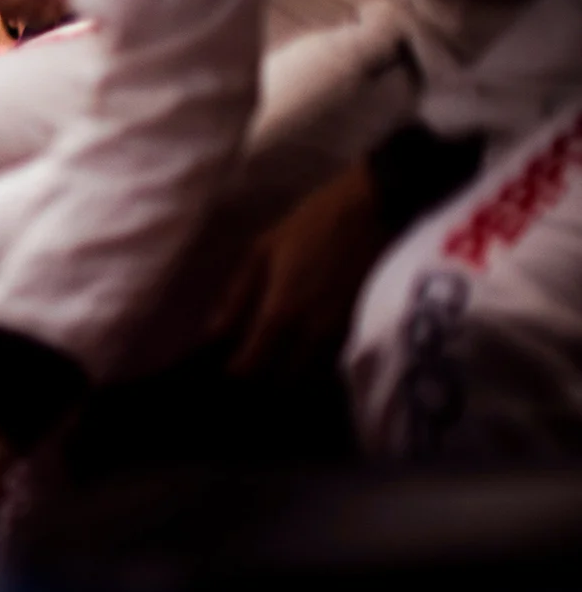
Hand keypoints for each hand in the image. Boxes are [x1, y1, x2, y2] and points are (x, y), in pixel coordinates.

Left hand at [211, 164, 389, 378]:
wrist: (377, 210)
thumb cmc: (312, 225)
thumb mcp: (262, 251)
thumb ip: (238, 296)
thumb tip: (215, 330)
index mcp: (281, 313)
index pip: (252, 366)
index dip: (237, 371)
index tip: (229, 364)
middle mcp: (311, 334)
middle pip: (282, 381)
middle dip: (265, 377)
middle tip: (254, 359)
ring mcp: (342, 336)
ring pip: (311, 375)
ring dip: (292, 371)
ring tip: (279, 354)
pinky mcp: (363, 331)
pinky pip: (334, 362)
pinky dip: (318, 362)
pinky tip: (307, 345)